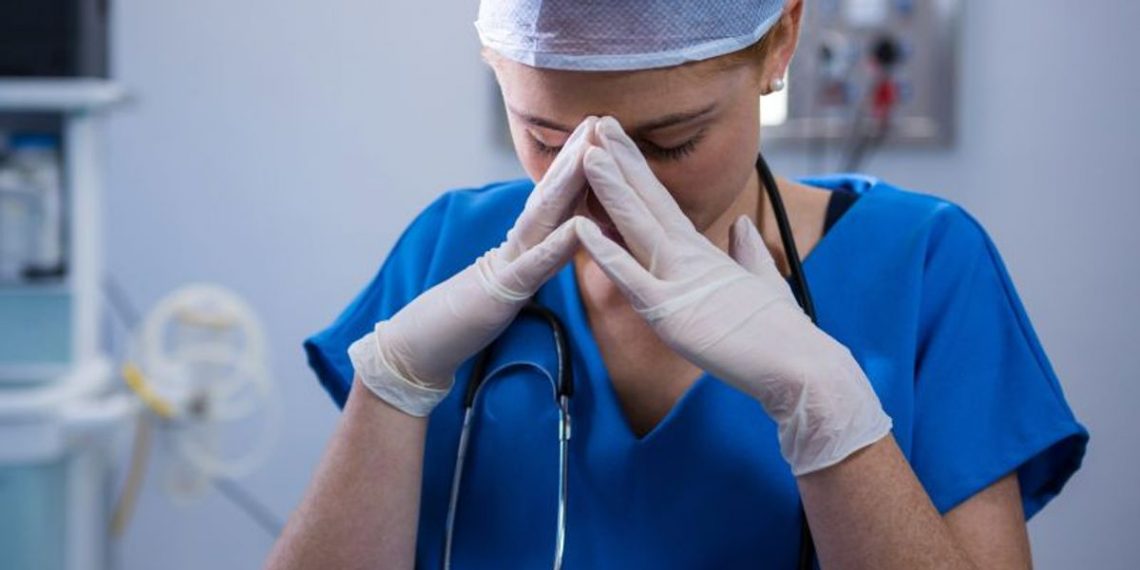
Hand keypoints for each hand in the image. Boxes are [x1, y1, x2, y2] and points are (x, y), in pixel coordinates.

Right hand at [349, 117, 597, 416]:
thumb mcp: (512, 281)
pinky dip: (559, 244)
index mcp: (523, 244)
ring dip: (569, 183)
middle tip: (600, 119)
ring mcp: (508, 264)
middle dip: (577, 157)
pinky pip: (535, 265)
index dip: (578, 164)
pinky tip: (580, 225)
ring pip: (544, 217)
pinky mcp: (504, 292)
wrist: (424, 343)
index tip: (601, 130)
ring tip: (591, 152)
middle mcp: (516, 245)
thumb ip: (534, 258)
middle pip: (551, 194)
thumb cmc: (469, 315)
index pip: (554, 198)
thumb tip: (559, 238)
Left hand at [575, 117, 890, 474]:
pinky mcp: (672, 314)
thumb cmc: (783, 332)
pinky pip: (631, 280)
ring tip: (587, 152)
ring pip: (637, 227)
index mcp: (702, 253)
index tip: (617, 140)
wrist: (802, 368)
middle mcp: (688, 259)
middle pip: (647, 201)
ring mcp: (679, 283)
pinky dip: (607, 253)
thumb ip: (746, 252)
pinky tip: (583, 228)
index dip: (638, 170)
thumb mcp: (760, 282)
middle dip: (620, 162)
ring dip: (611, 189)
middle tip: (595, 122)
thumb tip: (740, 228)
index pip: (662, 203)